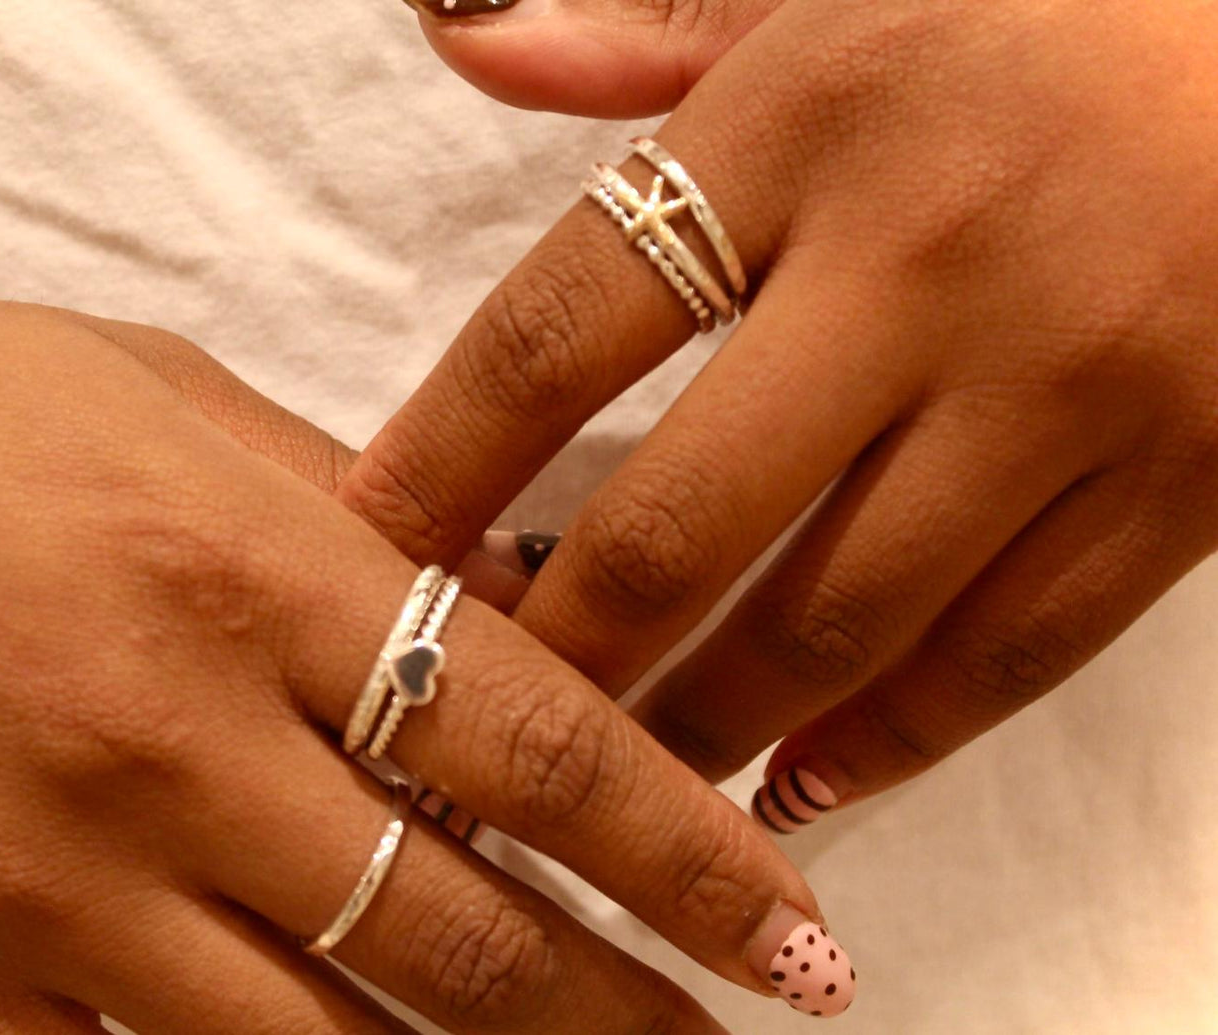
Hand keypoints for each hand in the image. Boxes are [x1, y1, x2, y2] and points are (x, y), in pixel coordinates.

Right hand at [0, 288, 847, 1033]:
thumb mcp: (157, 400)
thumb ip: (348, 513)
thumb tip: (514, 600)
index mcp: (243, 574)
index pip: (533, 740)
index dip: (686, 851)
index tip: (790, 931)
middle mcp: (168, 748)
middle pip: (457, 937)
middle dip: (620, 1016)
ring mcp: (49, 891)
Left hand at [343, 1, 1217, 823]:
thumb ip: (636, 36)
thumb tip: (459, 29)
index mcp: (808, 125)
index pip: (560, 331)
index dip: (437, 466)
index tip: (368, 560)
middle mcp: (927, 264)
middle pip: (681, 523)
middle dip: (562, 649)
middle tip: (482, 715)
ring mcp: (1069, 384)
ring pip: (839, 622)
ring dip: (705, 726)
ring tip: (622, 778)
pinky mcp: (1193, 473)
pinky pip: (1009, 655)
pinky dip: (890, 741)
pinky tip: (801, 783)